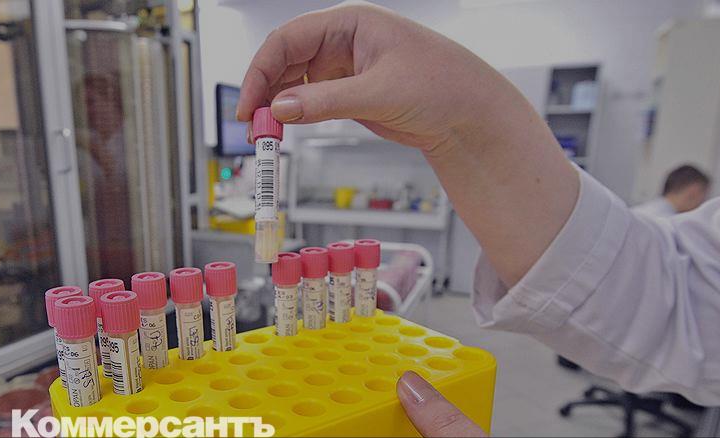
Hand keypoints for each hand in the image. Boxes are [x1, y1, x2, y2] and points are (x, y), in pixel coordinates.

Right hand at [237, 1, 508, 152]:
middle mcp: (342, 41)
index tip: (249, 104)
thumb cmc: (441, 86)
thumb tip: (279, 108)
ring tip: (265, 133)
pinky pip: (308, 100)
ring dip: (275, 105)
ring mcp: (343, 67)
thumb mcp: (379, 93)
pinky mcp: (347, 93)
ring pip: (293, 82)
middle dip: (264, 90)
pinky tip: (284, 129)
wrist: (470, 116)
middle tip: (252, 124)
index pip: (288, 39)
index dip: (261, 70)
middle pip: (284, 60)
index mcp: (350, 22)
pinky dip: (293, 115)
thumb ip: (325, 101)